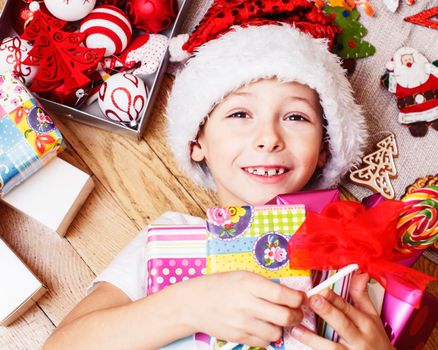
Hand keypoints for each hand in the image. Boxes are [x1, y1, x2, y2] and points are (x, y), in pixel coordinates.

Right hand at [176, 270, 304, 347]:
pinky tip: (262, 326)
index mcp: (249, 284)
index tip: (301, 298)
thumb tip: (291, 295)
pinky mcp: (238, 337)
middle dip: (296, 316)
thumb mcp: (242, 276)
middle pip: (284, 317)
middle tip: (295, 312)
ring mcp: (242, 323)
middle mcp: (246, 304)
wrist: (194, 303)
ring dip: (281, 327)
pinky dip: (267, 336)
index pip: (283, 295)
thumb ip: (265, 285)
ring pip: (276, 332)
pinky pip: (264, 342)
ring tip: (276, 319)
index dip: (298, 299)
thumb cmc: (220, 286)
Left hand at [291, 272, 394, 349]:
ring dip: (313, 339)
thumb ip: (361, 296)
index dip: (334, 298)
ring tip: (296, 328)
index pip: (348, 308)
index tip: (321, 289)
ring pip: (332, 347)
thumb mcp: (372, 317)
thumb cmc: (375, 339)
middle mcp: (359, 339)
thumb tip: (359, 272)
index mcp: (365, 323)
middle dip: (327, 312)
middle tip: (312, 300)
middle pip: (342, 324)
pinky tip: (300, 345)